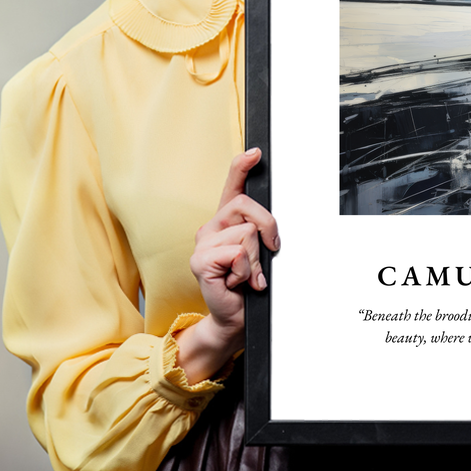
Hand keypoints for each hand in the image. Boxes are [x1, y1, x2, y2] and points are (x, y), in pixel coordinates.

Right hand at [175, 148, 279, 382]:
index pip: (232, 186)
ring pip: (247, 233)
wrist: (235, 317)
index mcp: (226, 221)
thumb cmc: (248, 285)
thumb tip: (270, 226)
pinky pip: (237, 253)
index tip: (256, 153)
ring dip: (256, 259)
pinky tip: (237, 282)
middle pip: (247, 206)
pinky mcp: (200, 261)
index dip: (242, 166)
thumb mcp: (260, 253)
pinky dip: (246, 271)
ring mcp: (203, 243)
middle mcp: (211, 227)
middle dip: (268, 228)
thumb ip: (261, 233)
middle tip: (268, 252)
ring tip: (247, 274)